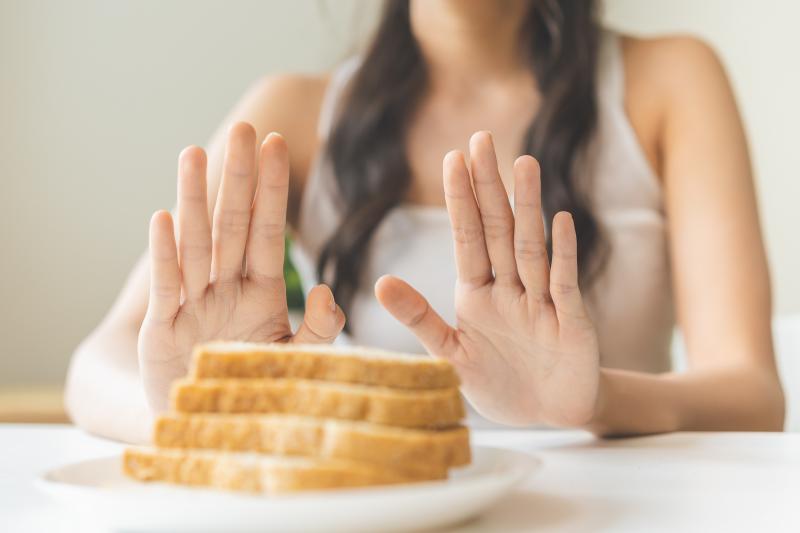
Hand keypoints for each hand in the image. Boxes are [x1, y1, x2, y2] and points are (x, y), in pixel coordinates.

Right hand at [139, 123, 344, 411]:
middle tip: (245, 127)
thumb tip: (329, 292)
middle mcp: (224, 289)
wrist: (212, 433)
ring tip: (196, 153)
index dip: (271, 189)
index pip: (267, 231)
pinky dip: (166, 255)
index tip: (278, 144)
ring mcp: (192, 305)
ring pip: (196, 243)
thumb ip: (318, 330)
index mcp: (259, 293)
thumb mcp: (295, 361)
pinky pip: (166, 287)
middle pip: (233, 224)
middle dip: (239, 177)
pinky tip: (164, 217)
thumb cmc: (255, 391)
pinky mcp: (162, 331)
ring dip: (196, 199)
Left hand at [376, 131, 599, 426]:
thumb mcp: (451, 355)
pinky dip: (562, 254)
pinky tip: (560, 220)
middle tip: (481, 139)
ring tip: (522, 164)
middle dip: (488, 186)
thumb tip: (379, 281)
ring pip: (530, 247)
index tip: (452, 158)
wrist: (548, 413)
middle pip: (497, 230)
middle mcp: (509, 288)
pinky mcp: (570, 322)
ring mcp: (541, 301)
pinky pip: (564, 283)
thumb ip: (420, 319)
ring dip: (526, 207)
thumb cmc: (499, 382)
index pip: (467, 238)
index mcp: (477, 293)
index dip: (460, 199)